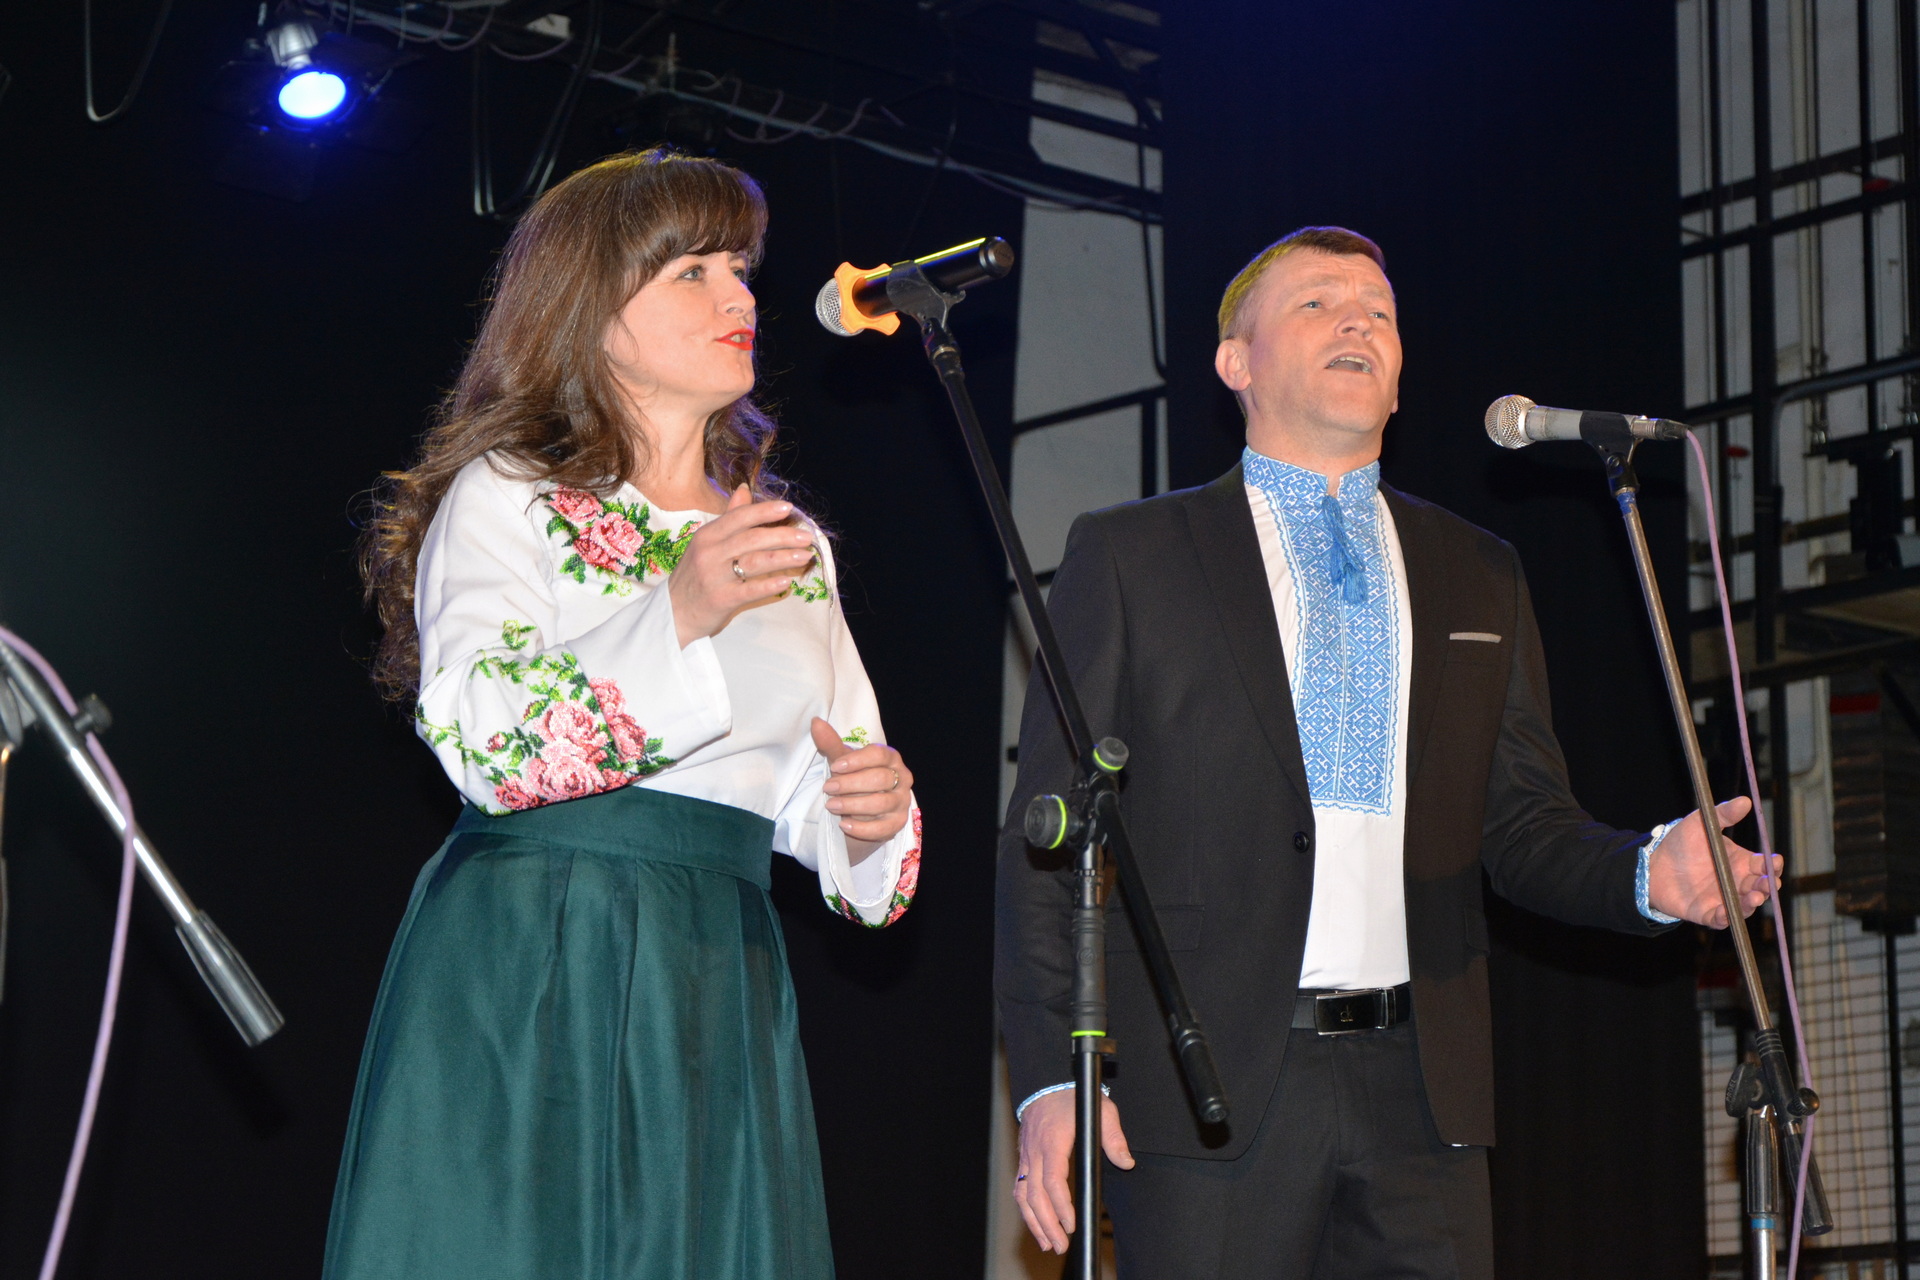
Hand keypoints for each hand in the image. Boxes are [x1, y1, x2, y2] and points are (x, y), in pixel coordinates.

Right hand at [668, 485, 818, 646]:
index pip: (739, 517)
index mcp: (708, 535)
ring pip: (755, 561)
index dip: (764, 511)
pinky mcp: (721, 599)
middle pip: (752, 538)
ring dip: (784, 558)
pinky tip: (786, 582)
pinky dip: (769, 585)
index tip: (788, 508)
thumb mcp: (706, 544)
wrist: (673, 613)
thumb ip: (729, 517)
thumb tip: (745, 488)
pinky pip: (750, 590)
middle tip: (807, 537)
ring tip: (805, 556)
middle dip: (783, 535)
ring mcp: (714, 576)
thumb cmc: (695, 576)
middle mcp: (709, 552)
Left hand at [810, 718, 912, 847]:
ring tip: (831, 806)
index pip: (879, 755)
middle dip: (851, 784)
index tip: (835, 766)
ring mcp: (901, 802)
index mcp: (890, 758)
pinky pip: (882, 828)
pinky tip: (844, 825)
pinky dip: (862, 828)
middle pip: (880, 779)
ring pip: (881, 803)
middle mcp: (901, 778)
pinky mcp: (897, 824)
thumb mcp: (842, 762)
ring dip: (853, 805)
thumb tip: (816, 722)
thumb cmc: (853, 780)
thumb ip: (831, 744)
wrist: (860, 812)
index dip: (857, 760)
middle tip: (828, 788)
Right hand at [1014, 1088, 1133, 1253]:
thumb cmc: (1074, 1097)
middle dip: (1047, 1224)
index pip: (1053, 1180)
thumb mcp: (1102, 1111)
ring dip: (1034, 1222)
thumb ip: (1114, 1138)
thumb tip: (1126, 1162)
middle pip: (1035, 1195)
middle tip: (1060, 1245)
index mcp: (1053, 1142)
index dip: (1061, 1205)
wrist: (1047, 1083)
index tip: (1071, 1224)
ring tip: (1047, 1243)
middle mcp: (1036, 1152)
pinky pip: (1019, 1187)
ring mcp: (1027, 1156)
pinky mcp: (1024, 1158)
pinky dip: (1025, 1208)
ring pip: (1023, 1195)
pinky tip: (1035, 1223)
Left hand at [1646, 795, 1782, 927]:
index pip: (1765, 865)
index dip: (1773, 865)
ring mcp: (1724, 898)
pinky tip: (1726, 911)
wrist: (1653, 863)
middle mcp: (1737, 882)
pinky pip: (1721, 919)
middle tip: (1767, 883)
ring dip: (1753, 902)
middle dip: (1767, 886)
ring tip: (1756, 897)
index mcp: (1741, 862)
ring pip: (1746, 905)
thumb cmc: (1681, 843)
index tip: (1774, 861)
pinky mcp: (1708, 913)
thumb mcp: (1701, 823)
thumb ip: (1723, 814)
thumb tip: (1745, 801)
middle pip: (1760, 887)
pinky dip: (1726, 917)